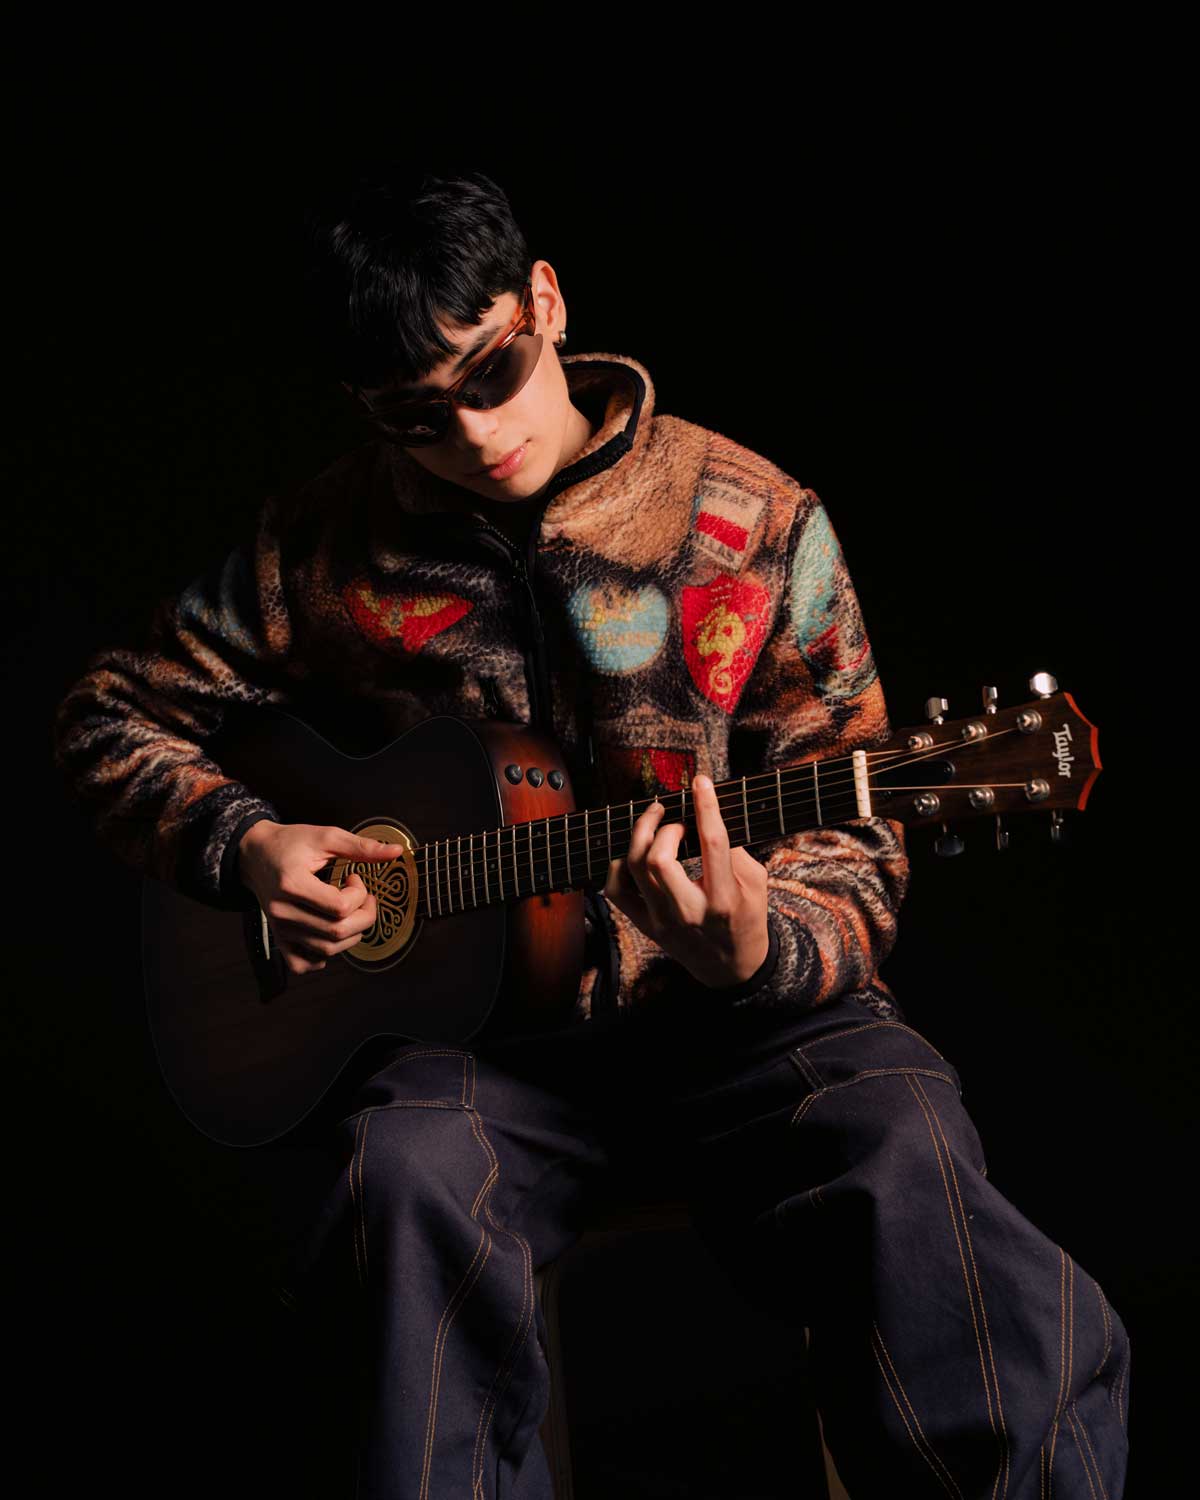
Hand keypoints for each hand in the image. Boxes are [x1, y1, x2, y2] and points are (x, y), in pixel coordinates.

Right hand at [237, 821, 406, 977]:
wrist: (255, 853)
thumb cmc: (289, 843)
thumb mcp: (326, 836)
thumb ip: (361, 847)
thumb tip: (397, 851)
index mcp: (292, 884)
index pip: (340, 908)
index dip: (359, 895)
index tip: (355, 878)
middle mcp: (283, 911)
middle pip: (337, 932)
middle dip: (364, 916)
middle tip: (363, 898)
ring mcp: (279, 928)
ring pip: (327, 950)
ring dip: (350, 935)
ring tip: (349, 912)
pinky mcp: (278, 937)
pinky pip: (302, 964)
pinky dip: (322, 956)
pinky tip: (329, 934)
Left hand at [603, 775, 770, 987]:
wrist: (734, 968)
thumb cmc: (747, 919)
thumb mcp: (757, 884)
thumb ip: (735, 850)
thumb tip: (707, 816)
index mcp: (724, 899)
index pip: (712, 843)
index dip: (705, 806)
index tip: (701, 781)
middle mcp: (690, 911)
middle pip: (659, 858)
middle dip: (664, 827)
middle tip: (675, 818)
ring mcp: (663, 921)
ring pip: (634, 869)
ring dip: (640, 835)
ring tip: (655, 821)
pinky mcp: (646, 926)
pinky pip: (616, 890)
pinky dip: (619, 865)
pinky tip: (634, 853)